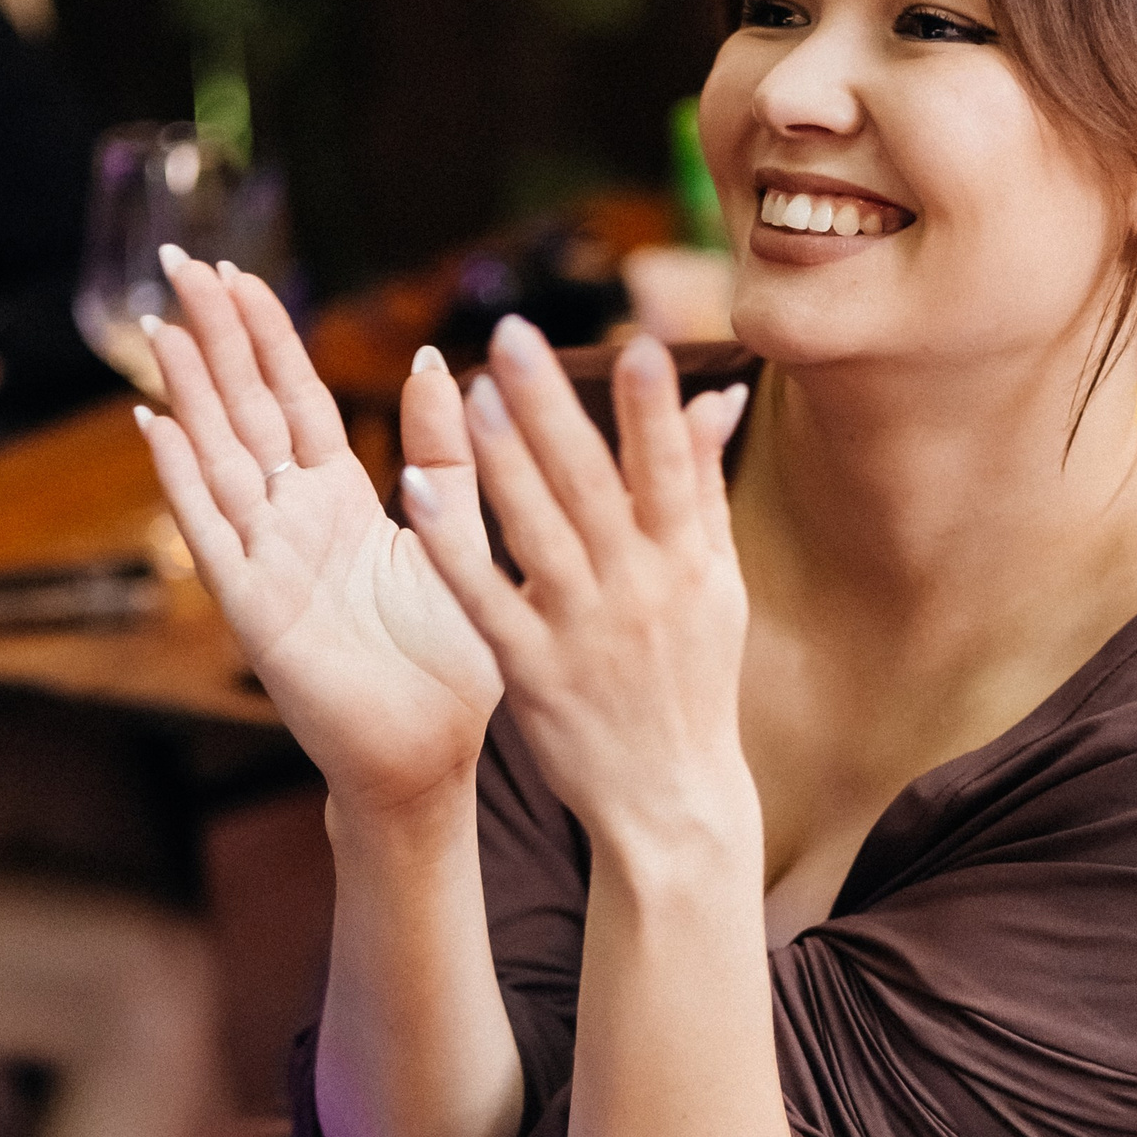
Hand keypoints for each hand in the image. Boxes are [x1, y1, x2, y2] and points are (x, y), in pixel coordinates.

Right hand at [136, 253, 501, 817]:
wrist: (431, 757)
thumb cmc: (446, 661)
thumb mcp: (456, 536)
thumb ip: (446, 455)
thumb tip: (434, 362)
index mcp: (340, 500)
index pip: (294, 397)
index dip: (265, 334)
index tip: (237, 272)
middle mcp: (291, 520)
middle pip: (243, 409)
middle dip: (213, 336)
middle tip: (177, 262)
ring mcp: (264, 560)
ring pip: (218, 456)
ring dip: (188, 391)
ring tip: (159, 326)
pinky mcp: (254, 609)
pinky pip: (213, 532)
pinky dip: (183, 480)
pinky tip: (155, 427)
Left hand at [402, 316, 752, 857]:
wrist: (670, 801)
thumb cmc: (693, 681)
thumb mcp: (717, 585)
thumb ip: (704, 487)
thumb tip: (718, 395)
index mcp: (687, 561)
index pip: (671, 470)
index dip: (653, 409)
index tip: (638, 343)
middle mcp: (639, 589)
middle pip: (594, 485)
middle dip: (555, 408)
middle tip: (516, 335)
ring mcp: (583, 630)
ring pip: (538, 531)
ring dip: (504, 460)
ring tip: (471, 391)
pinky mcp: (531, 671)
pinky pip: (484, 598)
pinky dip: (453, 544)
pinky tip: (418, 488)